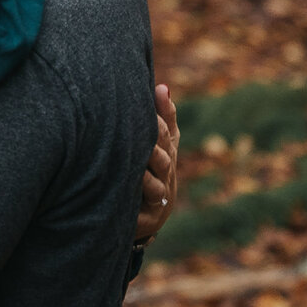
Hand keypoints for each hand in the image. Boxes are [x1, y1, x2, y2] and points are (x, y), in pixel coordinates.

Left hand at [135, 83, 179, 241]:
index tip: (158, 89)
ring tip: (144, 143)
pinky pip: (154, 193)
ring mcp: (164, 185)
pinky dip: (147, 183)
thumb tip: (161, 86)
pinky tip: (138, 174)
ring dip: (154, 152)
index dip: (165, 108)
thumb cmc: (141, 177)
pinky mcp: (156, 208)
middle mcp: (167, 165)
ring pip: (163, 165)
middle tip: (147, 114)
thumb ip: (155, 120)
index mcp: (165, 149)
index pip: (168, 124)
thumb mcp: (147, 148)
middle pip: (165, 142)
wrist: (140, 220)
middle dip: (157, 127)